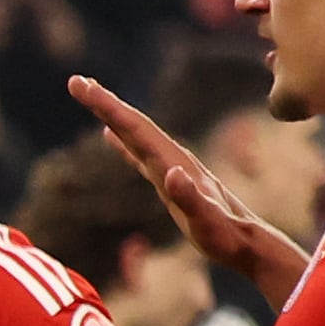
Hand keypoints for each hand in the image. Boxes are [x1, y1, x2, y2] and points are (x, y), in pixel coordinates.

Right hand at [69, 76, 309, 305]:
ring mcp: (171, 168)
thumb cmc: (226, 237)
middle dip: (104, 103)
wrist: (248, 244)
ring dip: (112, 115)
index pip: (136, 128)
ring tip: (90, 97)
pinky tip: (111, 136)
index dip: (108, 107)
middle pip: (133, 124)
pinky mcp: (170, 180)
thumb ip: (191, 199)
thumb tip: (172, 174)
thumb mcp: (208, 223)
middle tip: (75, 82)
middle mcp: (172, 160)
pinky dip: (123, 140)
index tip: (81, 86)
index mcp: (174, 164)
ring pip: (136, 134)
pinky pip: (140, 152)